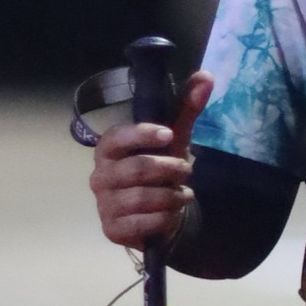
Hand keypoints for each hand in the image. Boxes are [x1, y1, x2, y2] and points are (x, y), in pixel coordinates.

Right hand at [89, 71, 212, 248]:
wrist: (159, 211)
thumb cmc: (161, 169)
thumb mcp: (175, 138)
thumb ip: (186, 109)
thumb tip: (206, 76)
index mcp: (109, 149)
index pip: (116, 137)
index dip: (142, 135)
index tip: (168, 135)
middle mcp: (100, 176)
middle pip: (135, 169)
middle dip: (170, 169)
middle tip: (187, 170)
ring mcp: (104, 204)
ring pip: (141, 198)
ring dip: (171, 195)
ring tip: (183, 194)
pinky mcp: (112, 229)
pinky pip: (141, 223)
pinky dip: (164, 217)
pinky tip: (172, 213)